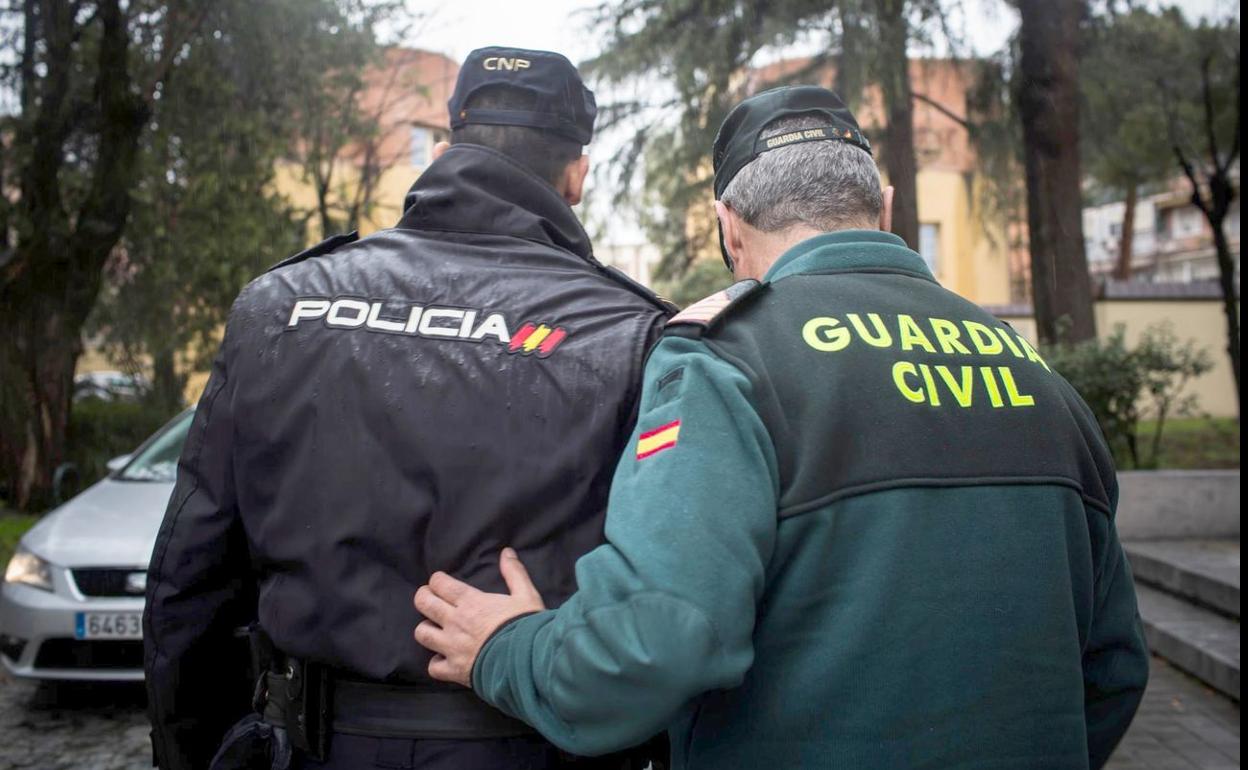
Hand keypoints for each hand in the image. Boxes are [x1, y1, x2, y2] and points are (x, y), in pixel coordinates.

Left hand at [413, 548, 545, 686]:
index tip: (440, 582)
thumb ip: (514, 573)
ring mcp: (452, 648)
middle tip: (429, 598)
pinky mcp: (454, 670)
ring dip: (426, 629)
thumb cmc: (527, 627)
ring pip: (422, 634)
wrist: (529, 663)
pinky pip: (433, 667)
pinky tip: (444, 658)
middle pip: (424, 604)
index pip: (440, 584)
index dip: (437, 580)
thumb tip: (507, 552)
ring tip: (435, 628)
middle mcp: (455, 623)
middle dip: (423, 597)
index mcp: (471, 602)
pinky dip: (436, 662)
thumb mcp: (526, 595)